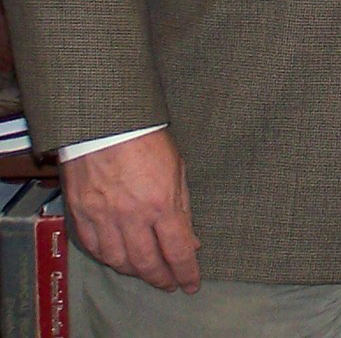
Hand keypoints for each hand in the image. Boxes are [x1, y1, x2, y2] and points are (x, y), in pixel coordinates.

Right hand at [61, 130, 202, 292]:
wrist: (105, 124)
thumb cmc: (146, 140)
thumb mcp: (177, 169)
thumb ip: (182, 208)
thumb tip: (190, 241)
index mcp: (161, 203)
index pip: (178, 250)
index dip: (186, 272)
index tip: (191, 284)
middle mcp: (131, 216)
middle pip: (147, 263)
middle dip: (161, 279)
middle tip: (168, 285)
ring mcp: (102, 217)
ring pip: (118, 260)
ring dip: (134, 271)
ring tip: (146, 272)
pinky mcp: (81, 214)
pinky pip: (94, 248)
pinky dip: (108, 257)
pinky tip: (118, 257)